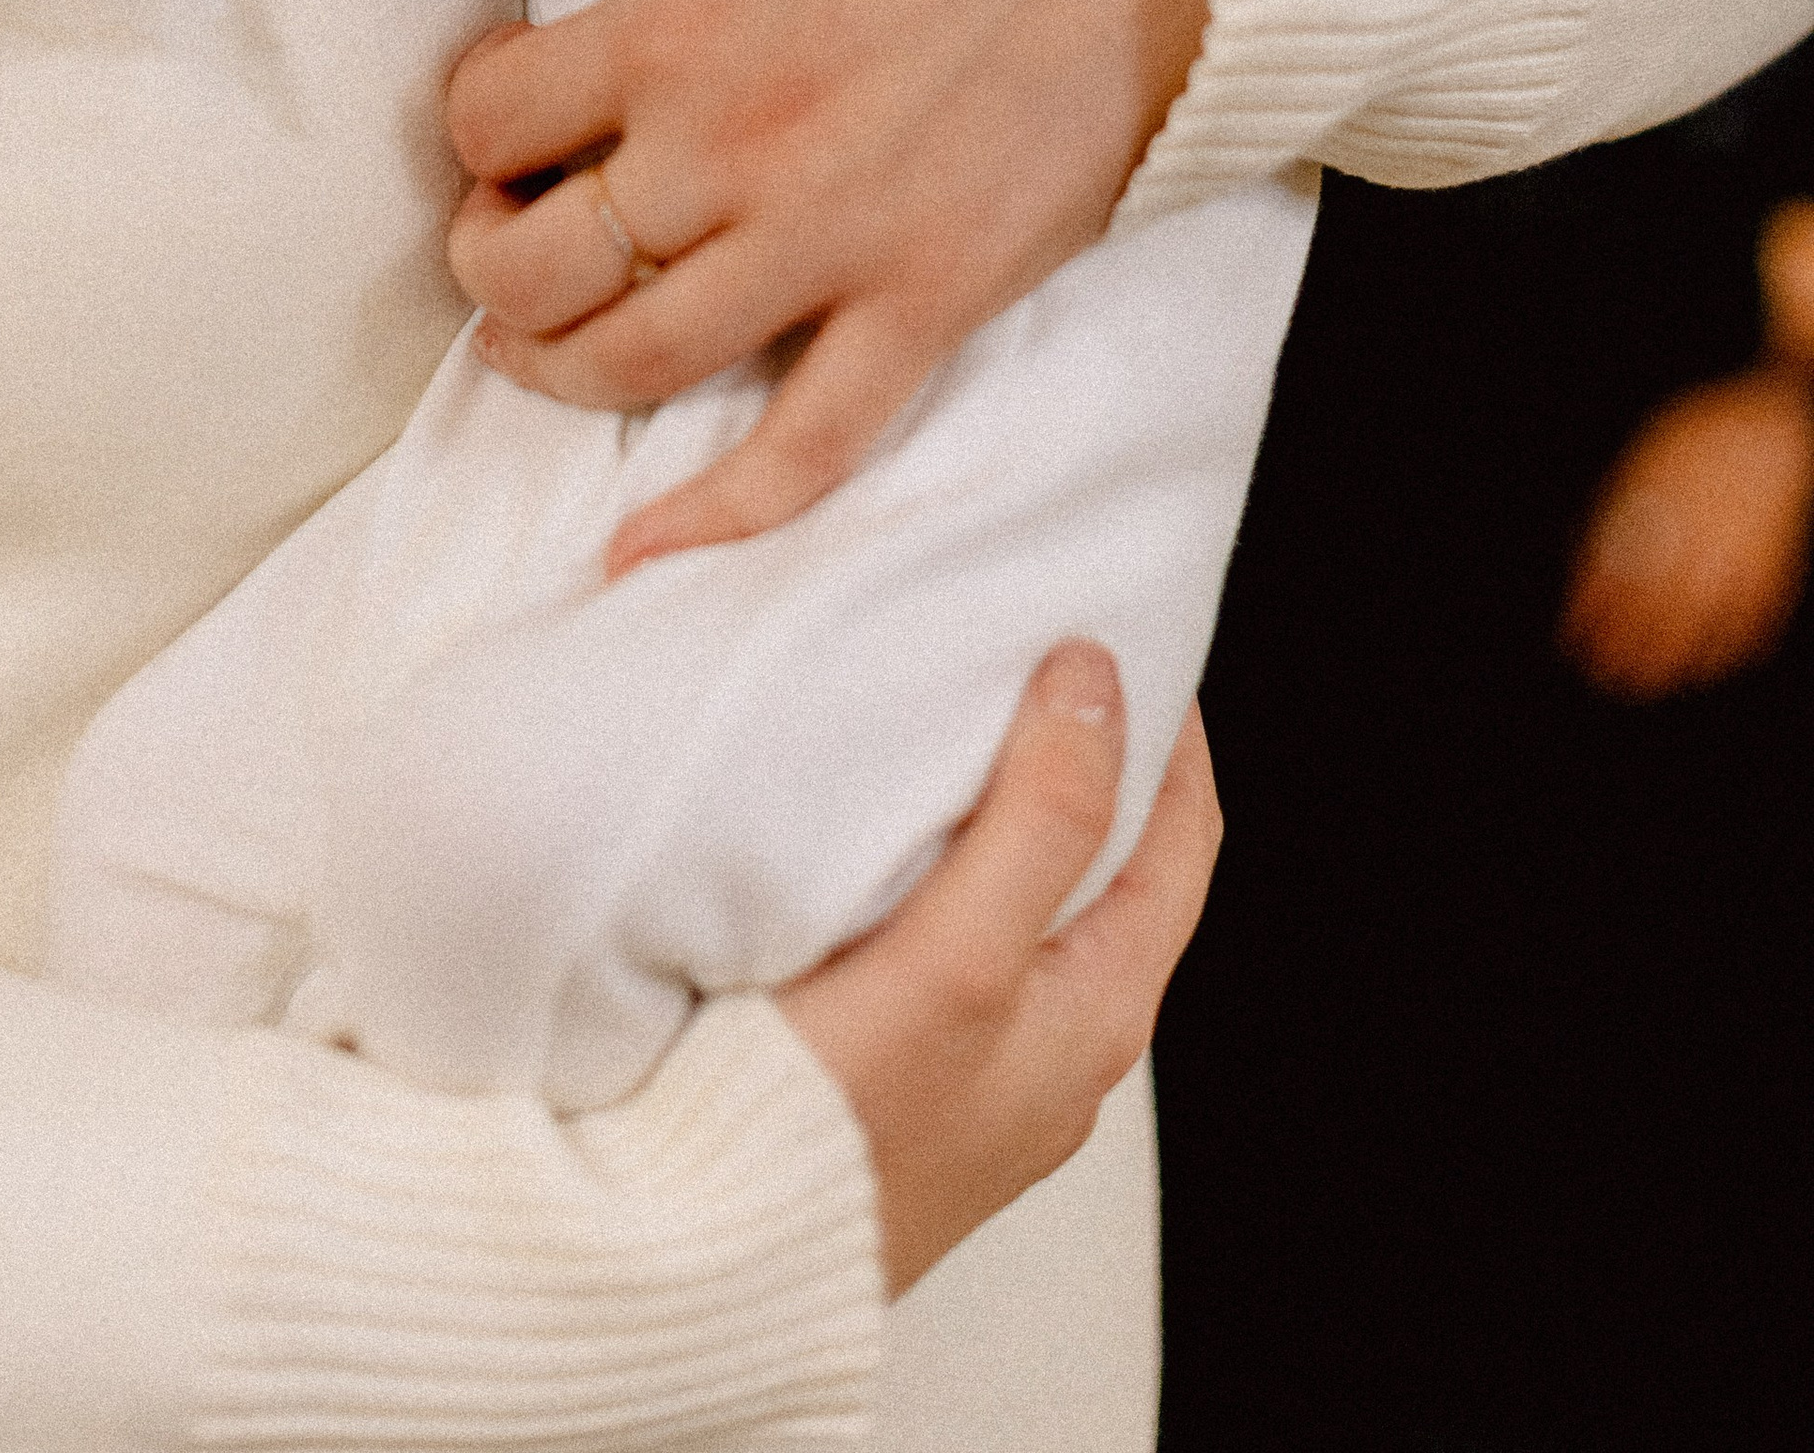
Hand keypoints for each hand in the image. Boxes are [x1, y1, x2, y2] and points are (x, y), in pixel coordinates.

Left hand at [446, 0, 1211, 566]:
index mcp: (675, 25)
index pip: (490, 118)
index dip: (472, 119)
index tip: (500, 107)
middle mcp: (727, 152)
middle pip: (535, 261)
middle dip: (490, 258)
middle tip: (505, 233)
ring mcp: (829, 243)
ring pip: (635, 361)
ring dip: (558, 368)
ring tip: (538, 347)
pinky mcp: (929, 301)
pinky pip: (809, 445)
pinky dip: (722, 511)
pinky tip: (642, 546)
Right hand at [780, 650, 1220, 1296]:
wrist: (710, 1261)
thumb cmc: (841, 1132)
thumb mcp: (963, 958)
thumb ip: (1040, 821)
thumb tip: (1096, 681)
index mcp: (1098, 1014)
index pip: (1181, 837)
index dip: (1170, 731)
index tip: (1129, 632)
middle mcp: (1050, 1040)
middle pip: (1106, 860)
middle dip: (1081, 751)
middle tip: (1029, 646)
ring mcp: (974, 1059)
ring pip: (1020, 895)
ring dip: (998, 801)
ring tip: (945, 708)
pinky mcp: (896, 1063)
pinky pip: (942, 932)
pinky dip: (928, 855)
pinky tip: (865, 821)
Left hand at [1558, 366, 1813, 695]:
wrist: (1772, 425)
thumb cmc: (1696, 441)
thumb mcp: (1641, 467)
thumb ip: (1613, 517)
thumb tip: (1581, 566)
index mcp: (1654, 515)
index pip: (1613, 582)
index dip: (1590, 618)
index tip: (1572, 643)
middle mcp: (1694, 544)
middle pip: (1654, 615)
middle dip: (1626, 653)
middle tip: (1607, 680)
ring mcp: (1738, 561)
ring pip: (1703, 631)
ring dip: (1675, 665)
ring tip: (1654, 685)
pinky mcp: (1774, 573)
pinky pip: (1752, 626)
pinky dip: (1731, 652)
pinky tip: (1711, 666)